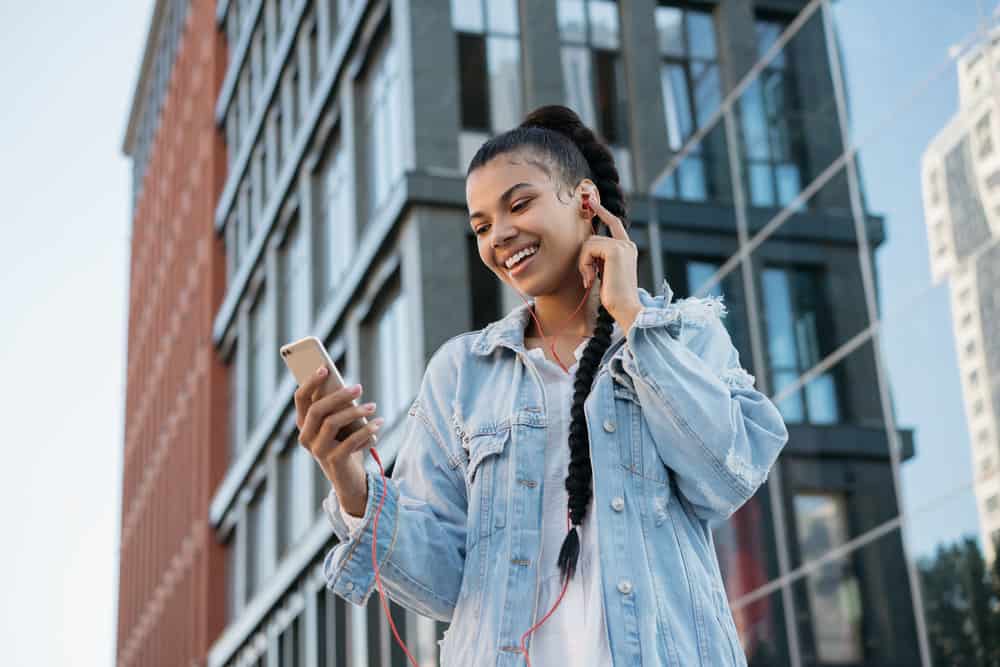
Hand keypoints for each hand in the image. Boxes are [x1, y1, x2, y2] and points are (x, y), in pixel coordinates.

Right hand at [294, 366, 381, 513]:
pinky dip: (366, 430)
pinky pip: (350, 441)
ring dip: (355, 412)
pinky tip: (378, 423)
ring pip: (332, 423)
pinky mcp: (333, 461)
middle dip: (338, 395)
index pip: (300, 398)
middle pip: (317, 409)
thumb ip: (339, 408)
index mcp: (303, 424)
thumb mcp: (340, 425)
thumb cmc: (344, 444)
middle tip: (359, 387)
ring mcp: (317, 450)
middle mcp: (305, 437)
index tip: (325, 368)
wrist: (349, 478)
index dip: (310, 382)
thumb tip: (350, 388)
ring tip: (373, 406)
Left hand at [577, 191, 642, 330]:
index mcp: (627, 249)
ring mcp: (622, 246)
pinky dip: (585, 264)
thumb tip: (585, 249)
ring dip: (584, 264)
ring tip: (592, 280)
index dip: (602, 211)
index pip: (613, 223)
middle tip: (589, 277)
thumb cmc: (614, 297)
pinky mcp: (615, 250)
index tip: (591, 200)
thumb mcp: (604, 272)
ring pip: (589, 244)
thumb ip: (599, 258)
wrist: (626, 309)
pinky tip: (592, 278)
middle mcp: (627, 244)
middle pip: (593, 238)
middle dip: (584, 256)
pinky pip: (588, 249)